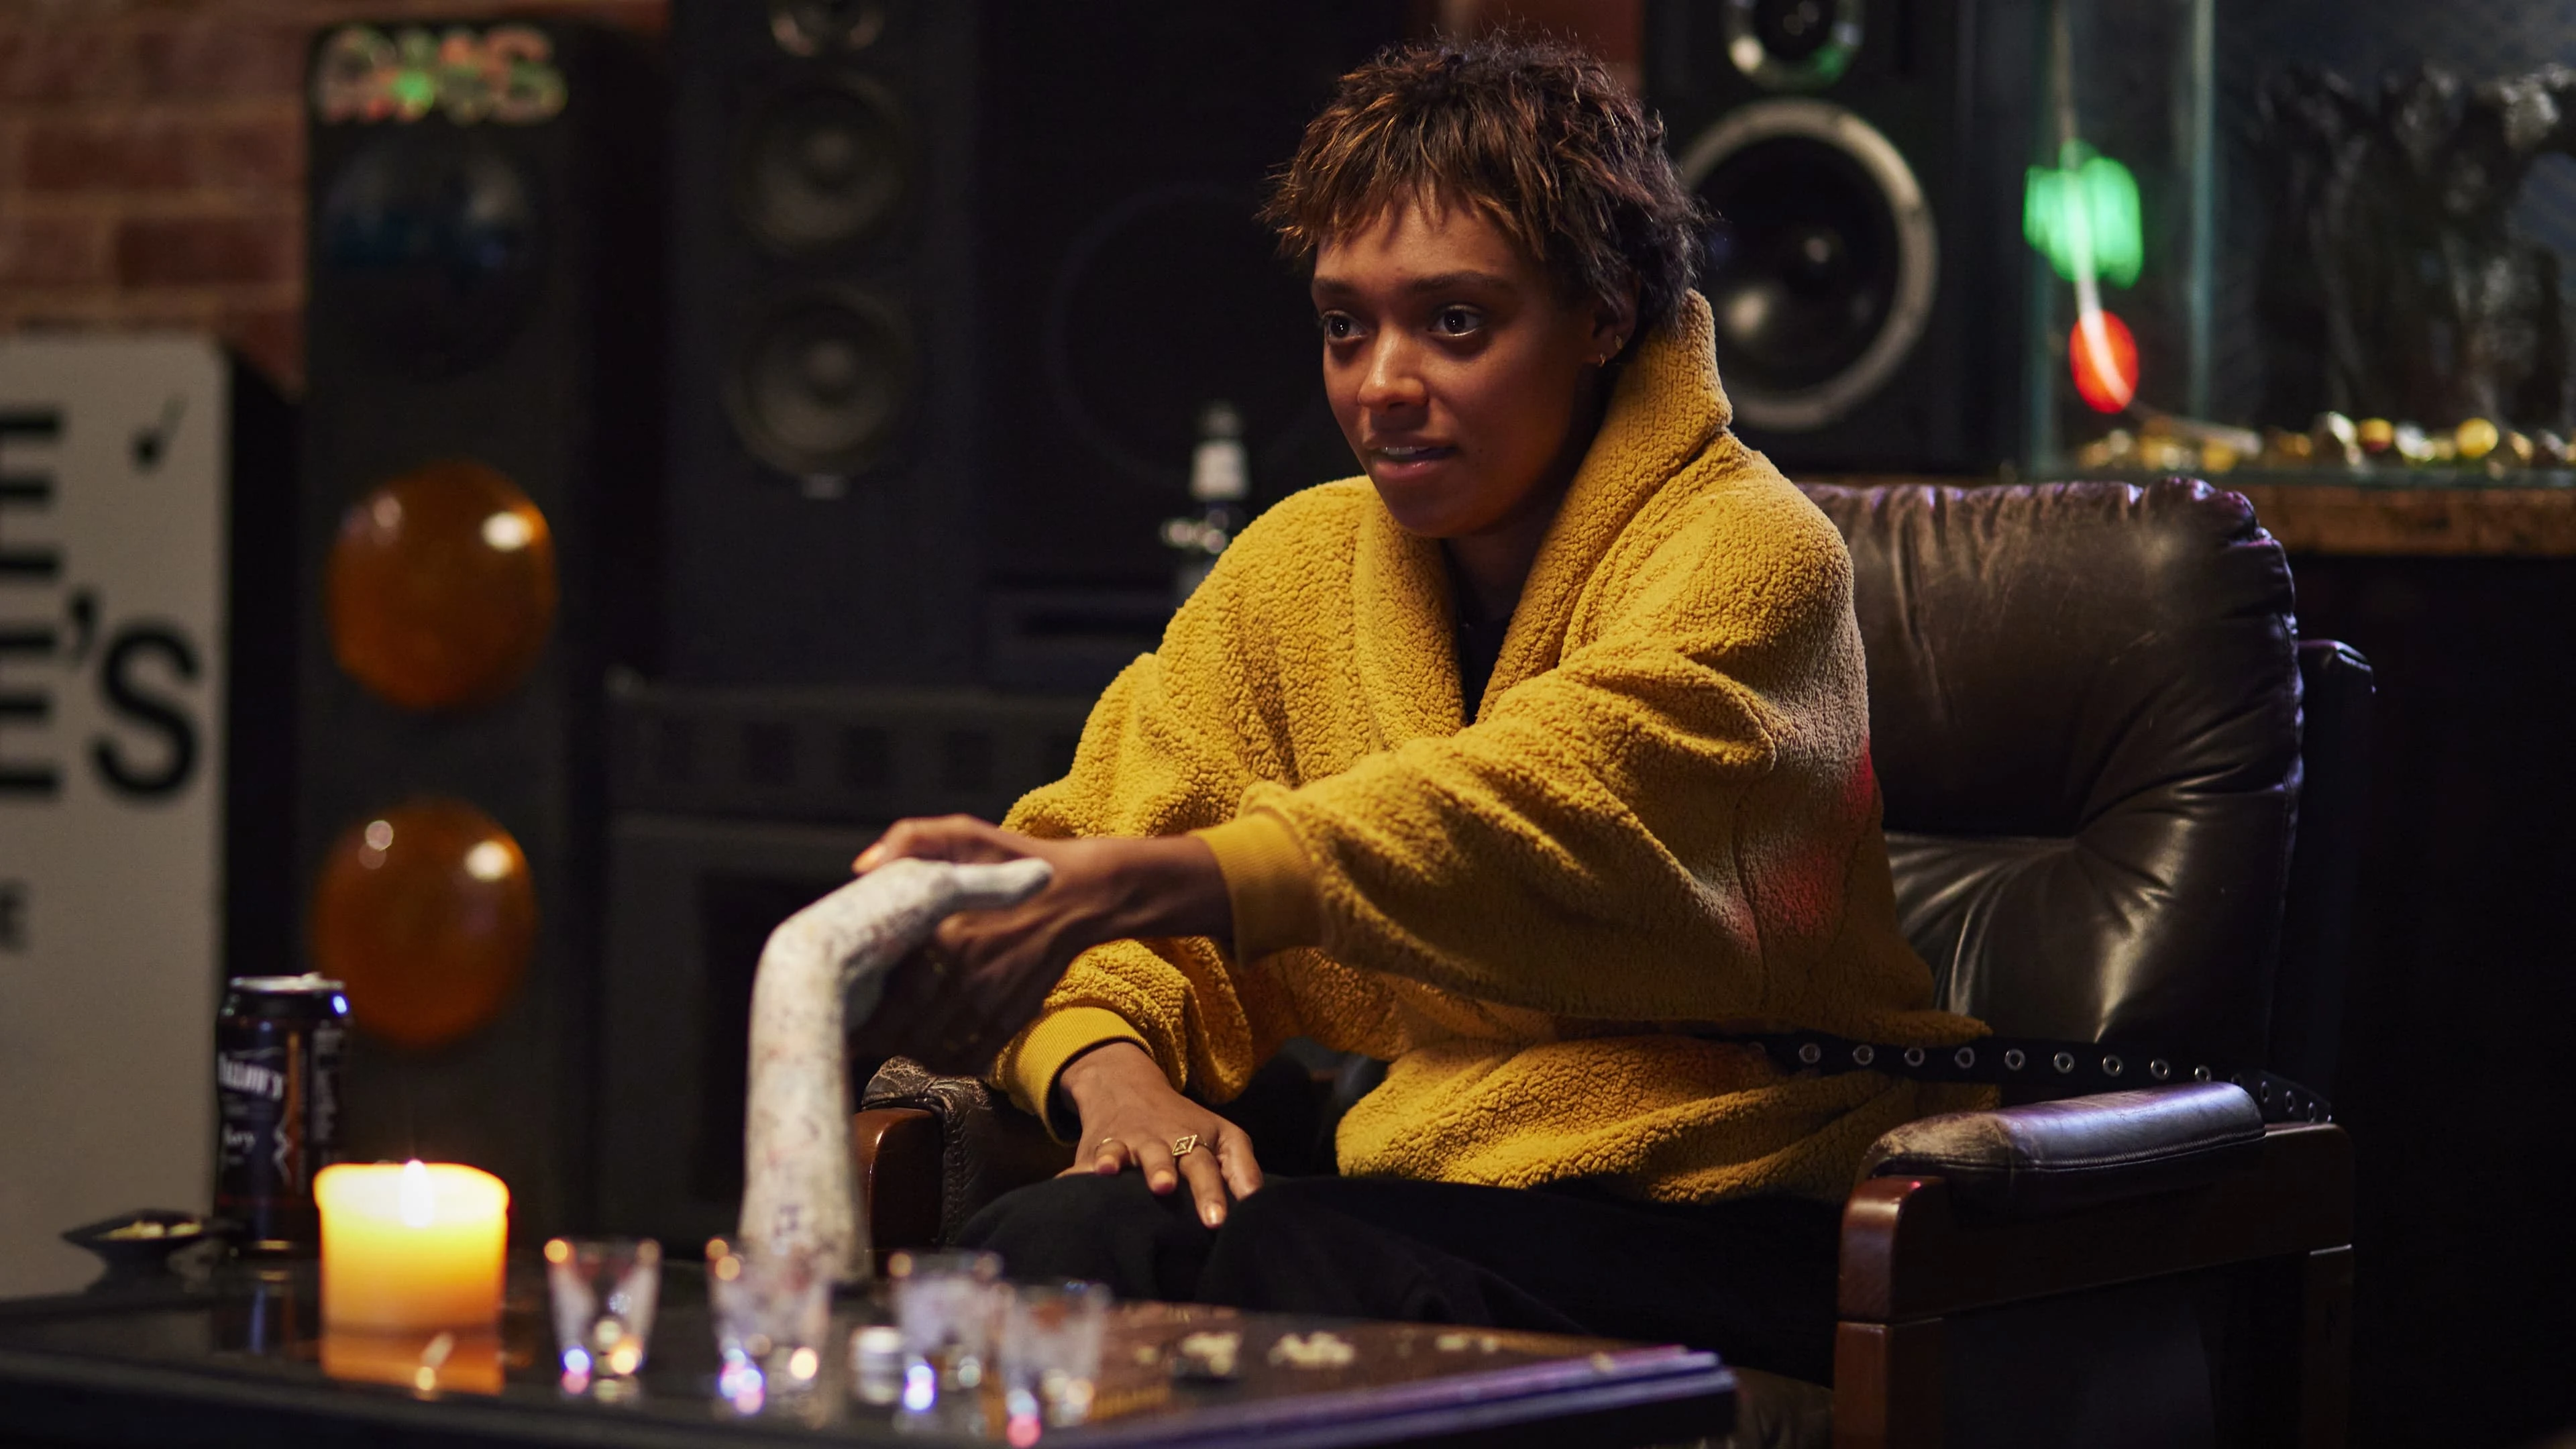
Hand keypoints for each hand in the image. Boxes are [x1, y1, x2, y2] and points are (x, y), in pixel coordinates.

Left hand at [848, 817, 1229, 1074]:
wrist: (1081, 894)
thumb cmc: (1013, 860)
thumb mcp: (963, 832)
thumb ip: (909, 839)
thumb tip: (861, 869)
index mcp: (943, 927)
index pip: (882, 980)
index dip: (852, 997)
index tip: (837, 998)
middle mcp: (963, 971)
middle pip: (899, 1024)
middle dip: (870, 1034)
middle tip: (852, 1029)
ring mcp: (988, 1000)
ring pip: (928, 1046)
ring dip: (901, 1048)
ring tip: (887, 1038)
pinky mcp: (1010, 1018)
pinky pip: (965, 1056)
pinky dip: (941, 1060)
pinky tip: (929, 1047)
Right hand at [1057, 1041, 1260, 1227]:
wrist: (1128, 1086)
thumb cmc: (1186, 1124)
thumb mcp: (1222, 1135)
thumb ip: (1242, 1167)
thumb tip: (1256, 1201)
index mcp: (1193, 1142)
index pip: (1206, 1167)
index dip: (1211, 1192)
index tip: (1216, 1221)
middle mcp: (1159, 1142)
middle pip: (1164, 1157)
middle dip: (1162, 1171)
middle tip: (1165, 1188)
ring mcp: (1126, 1143)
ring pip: (1123, 1151)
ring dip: (1119, 1160)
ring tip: (1113, 1171)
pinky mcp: (1097, 1148)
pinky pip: (1084, 1161)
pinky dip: (1075, 1172)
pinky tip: (1066, 1183)